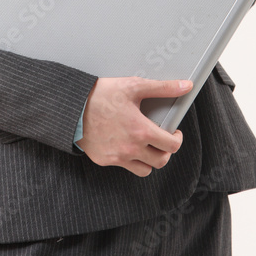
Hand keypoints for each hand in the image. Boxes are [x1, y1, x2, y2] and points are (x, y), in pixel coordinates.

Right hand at [77, 76, 193, 176]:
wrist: (71, 106)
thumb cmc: (100, 95)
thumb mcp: (134, 86)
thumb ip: (162, 88)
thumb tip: (185, 86)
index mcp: (141, 131)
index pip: (172, 146)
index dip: (177, 139)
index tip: (174, 133)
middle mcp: (131, 148)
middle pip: (161, 161)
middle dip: (166, 151)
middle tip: (162, 140)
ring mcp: (117, 157)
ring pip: (145, 170)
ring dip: (150, 159)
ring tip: (146, 145)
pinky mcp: (105, 160)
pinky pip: (124, 166)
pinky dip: (130, 159)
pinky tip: (126, 144)